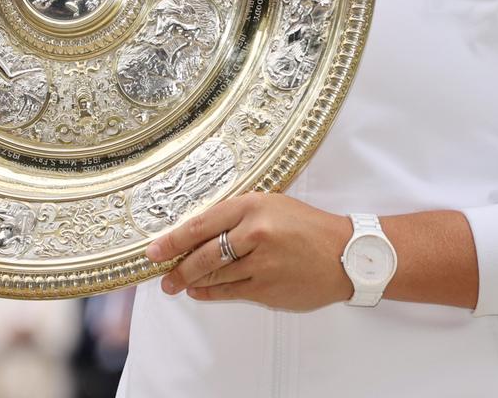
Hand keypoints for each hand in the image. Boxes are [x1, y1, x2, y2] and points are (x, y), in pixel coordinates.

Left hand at [145, 192, 352, 310]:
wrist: (343, 253)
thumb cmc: (307, 226)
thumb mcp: (273, 206)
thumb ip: (239, 215)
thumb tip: (199, 232)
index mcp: (254, 205)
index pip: (203, 223)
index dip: (174, 238)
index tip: (154, 249)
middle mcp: (255, 233)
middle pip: (203, 254)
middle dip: (177, 266)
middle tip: (161, 275)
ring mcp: (261, 264)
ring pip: (214, 276)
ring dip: (192, 281)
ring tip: (178, 283)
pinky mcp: (266, 289)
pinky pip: (229, 292)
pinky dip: (210, 292)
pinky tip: (200, 291)